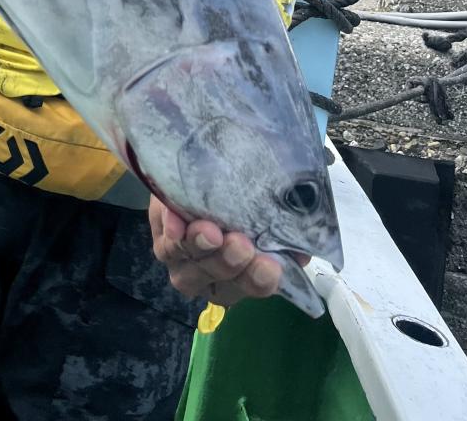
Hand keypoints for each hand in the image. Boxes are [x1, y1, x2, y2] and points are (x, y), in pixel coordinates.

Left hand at [149, 198, 296, 307]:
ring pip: (189, 263)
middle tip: (240, 244)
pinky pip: (165, 241)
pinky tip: (176, 220)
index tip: (270, 265)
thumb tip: (303, 249)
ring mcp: (184, 261)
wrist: (200, 179)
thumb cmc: (239, 203)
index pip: (254, 286)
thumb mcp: (265, 214)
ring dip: (200, 247)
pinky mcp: (163, 240)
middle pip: (218, 277)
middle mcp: (211, 276)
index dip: (260, 280)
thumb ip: (284, 233)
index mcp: (242, 276)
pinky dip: (171, 230)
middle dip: (229, 263)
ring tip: (209, 231)